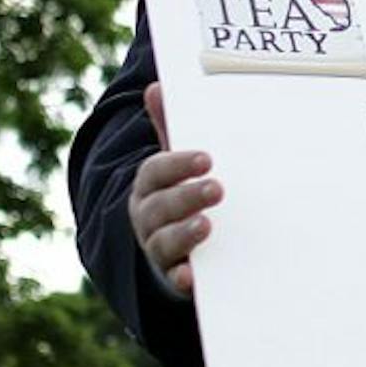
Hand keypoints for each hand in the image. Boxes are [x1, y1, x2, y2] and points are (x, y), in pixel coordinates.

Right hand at [129, 82, 222, 296]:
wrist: (170, 245)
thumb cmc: (179, 193)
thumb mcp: (175, 164)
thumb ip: (168, 128)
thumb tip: (157, 87)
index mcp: (149, 186)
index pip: (155, 171)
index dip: (178, 164)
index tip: (206, 159)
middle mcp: (147, 216)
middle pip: (160, 207)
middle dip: (186, 196)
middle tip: (218, 188)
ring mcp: (157, 248)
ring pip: (163, 242)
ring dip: (184, 234)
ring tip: (207, 226)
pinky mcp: (172, 276)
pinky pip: (173, 279)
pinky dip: (181, 278)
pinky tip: (193, 277)